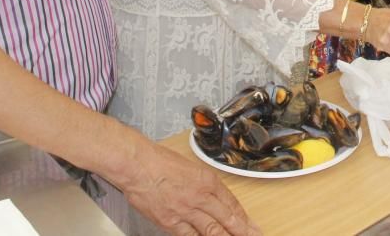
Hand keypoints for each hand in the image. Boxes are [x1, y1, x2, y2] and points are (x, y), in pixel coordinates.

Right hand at [122, 143, 259, 234]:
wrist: (137, 165)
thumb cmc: (159, 161)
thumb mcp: (191, 167)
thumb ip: (204, 184)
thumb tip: (213, 198)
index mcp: (207, 180)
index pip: (231, 202)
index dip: (243, 217)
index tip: (252, 226)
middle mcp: (200, 196)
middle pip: (227, 219)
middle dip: (242, 231)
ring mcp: (186, 211)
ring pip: (212, 231)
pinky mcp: (170, 222)